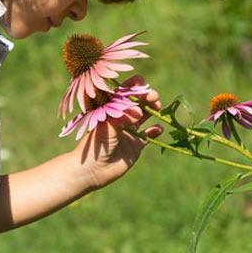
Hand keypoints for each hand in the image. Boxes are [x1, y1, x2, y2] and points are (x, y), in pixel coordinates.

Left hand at [75, 75, 163, 189]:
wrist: (93, 170)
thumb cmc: (96, 145)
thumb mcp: (109, 127)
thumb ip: (124, 118)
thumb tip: (139, 110)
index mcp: (111, 110)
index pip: (123, 93)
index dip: (133, 86)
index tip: (142, 82)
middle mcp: (121, 118)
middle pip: (137, 103)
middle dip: (147, 97)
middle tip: (154, 97)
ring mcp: (129, 131)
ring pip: (145, 116)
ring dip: (153, 110)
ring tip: (158, 108)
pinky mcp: (136, 145)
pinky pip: (149, 135)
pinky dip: (155, 131)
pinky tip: (159, 129)